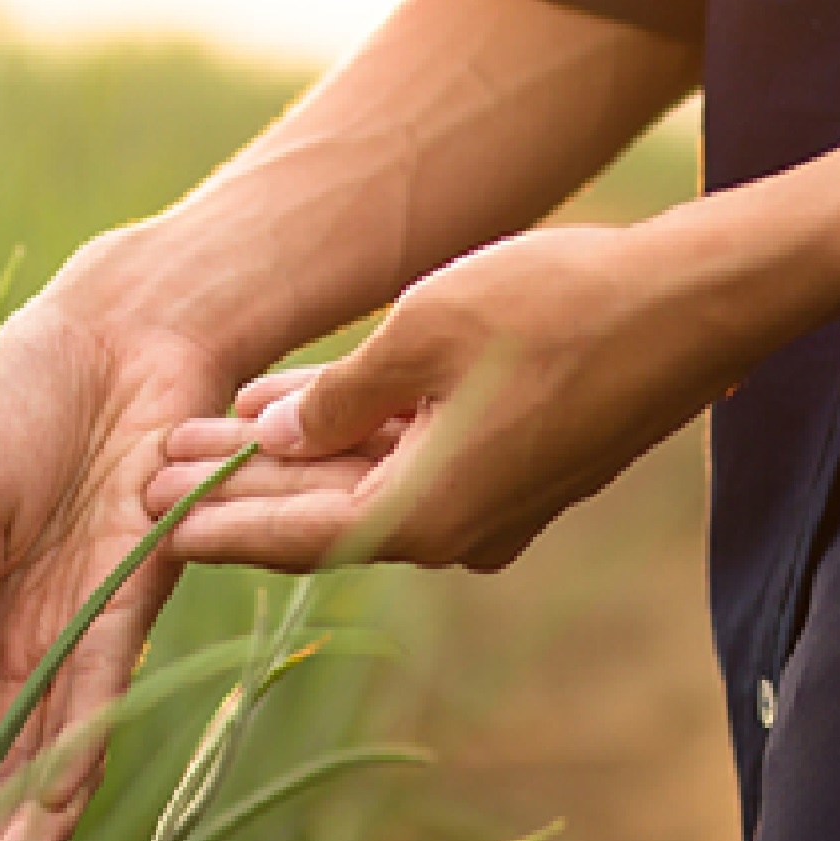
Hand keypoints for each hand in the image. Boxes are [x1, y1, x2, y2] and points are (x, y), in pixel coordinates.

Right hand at [0, 281, 233, 840]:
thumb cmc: (24, 402)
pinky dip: (82, 738)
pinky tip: (61, 801)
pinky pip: (107, 679)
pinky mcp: (140, 593)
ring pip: (53, 739)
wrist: (120, 330)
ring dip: (31, 816)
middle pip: (2, 759)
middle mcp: (27, 636)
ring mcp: (83, 620)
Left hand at [143, 223, 739, 573]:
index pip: (291, 536)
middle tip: (147, 473)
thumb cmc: (559, 307)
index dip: (212, 525)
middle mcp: (455, 529)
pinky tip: (289, 410)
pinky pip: (410, 461)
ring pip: (363, 484)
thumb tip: (279, 434)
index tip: (144, 523)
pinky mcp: (515, 469)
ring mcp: (491, 504)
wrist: (695, 303)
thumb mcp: (423, 332)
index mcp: (425, 514)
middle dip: (233, 491)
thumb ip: (339, 393)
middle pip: (317, 516)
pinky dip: (351, 439)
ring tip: (199, 437)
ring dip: (286, 462)